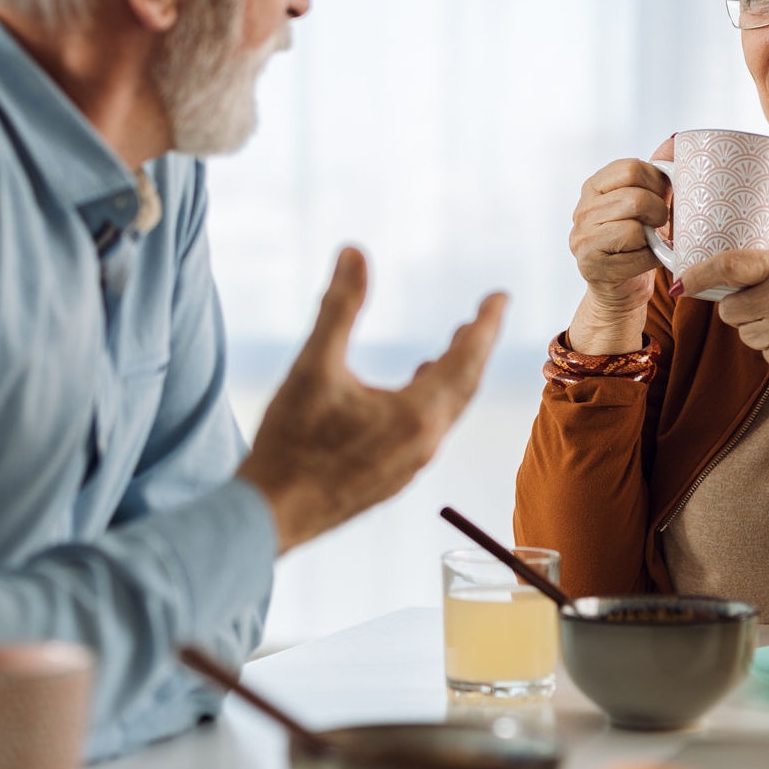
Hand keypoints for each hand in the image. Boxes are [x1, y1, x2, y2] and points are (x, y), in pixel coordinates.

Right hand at [238, 248, 507, 552]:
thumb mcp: (312, 366)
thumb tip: (354, 251)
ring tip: (445, 352)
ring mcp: (409, 468)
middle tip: (480, 317)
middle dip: (473, 349)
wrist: (268, 517)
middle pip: (464, 388)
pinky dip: (430, 405)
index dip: (485, 324)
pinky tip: (407, 399)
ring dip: (451, 378)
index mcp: (417, 416)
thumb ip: (338, 307)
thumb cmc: (290, 443)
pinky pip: (426, 434)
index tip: (499, 296)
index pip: (467, 360)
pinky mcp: (390, 481)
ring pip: (445, 414)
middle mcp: (424, 445)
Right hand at [566, 141, 673, 353]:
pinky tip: (645, 259)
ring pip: (633, 227)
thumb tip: (675, 140)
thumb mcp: (648, 201)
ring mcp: (581, 238)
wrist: (622, 287)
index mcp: (594, 186)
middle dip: (659, 211)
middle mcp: (582, 210)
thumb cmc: (640, 240)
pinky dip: (650, 258)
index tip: (663, 195)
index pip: (630, 168)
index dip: (657, 181)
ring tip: (651, 241)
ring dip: (653, 236)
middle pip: (635, 197)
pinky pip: (634, 255)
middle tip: (660, 223)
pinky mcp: (590, 265)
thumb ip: (658, 172)